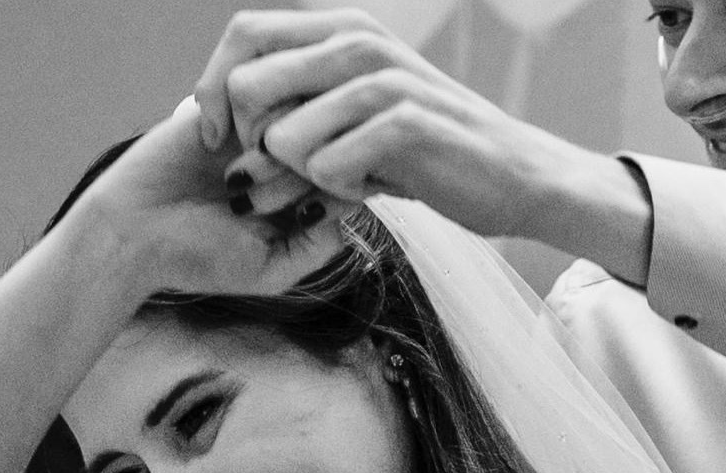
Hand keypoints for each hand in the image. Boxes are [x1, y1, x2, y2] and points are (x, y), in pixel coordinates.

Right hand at [58, 95, 341, 302]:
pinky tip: (215, 151)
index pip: (351, 175)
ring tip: (232, 182)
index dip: (330, 194)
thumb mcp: (271, 270)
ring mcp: (257, 130)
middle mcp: (286, 162)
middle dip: (295, 178)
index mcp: (302, 198)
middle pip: (330, 144)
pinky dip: (244, 125)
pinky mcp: (226, 104)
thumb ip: (322, 246)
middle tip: (246, 205)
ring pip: (299, 116)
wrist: (130, 231)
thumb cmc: (197, 257)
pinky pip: (260, 92)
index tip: (290, 220)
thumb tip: (358, 199)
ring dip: (270, 152)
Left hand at [195, 10, 639, 260]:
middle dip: (250, 145)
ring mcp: (384, 77)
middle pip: (248, 86)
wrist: (514, 177)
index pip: (241, 35)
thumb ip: (298, 97)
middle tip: (289, 173)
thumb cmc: (423, 151)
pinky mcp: (406, 122)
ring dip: (302, 177)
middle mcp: (358, 40)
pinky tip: (371, 189)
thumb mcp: (354, 110)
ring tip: (345, 179)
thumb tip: (217, 108)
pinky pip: (327, 167)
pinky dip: (339, 191)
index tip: (216, 142)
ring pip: (283, 137)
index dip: (210, 91)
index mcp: (340, 28)